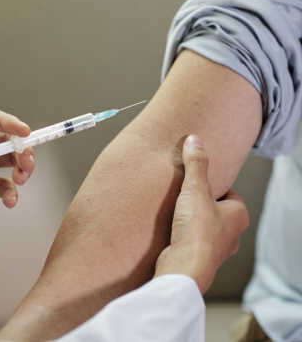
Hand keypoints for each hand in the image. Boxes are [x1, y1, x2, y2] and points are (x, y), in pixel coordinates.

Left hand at [0, 106, 34, 223]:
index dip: (9, 123)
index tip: (24, 132)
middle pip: (6, 140)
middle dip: (20, 150)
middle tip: (26, 162)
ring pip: (10, 162)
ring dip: (21, 169)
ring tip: (21, 178)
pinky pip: (2, 186)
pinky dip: (10, 193)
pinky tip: (10, 199)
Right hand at [154, 135, 248, 293]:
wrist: (184, 267)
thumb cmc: (197, 231)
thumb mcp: (196, 189)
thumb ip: (195, 164)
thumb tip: (194, 139)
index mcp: (238, 216)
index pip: (229, 193)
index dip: (213, 186)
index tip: (198, 181)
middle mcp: (231, 234)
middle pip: (216, 209)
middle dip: (201, 203)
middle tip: (184, 194)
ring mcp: (215, 249)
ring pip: (205, 226)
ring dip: (191, 220)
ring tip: (175, 211)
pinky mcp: (198, 258)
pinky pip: (192, 240)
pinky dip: (183, 234)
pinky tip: (170, 229)